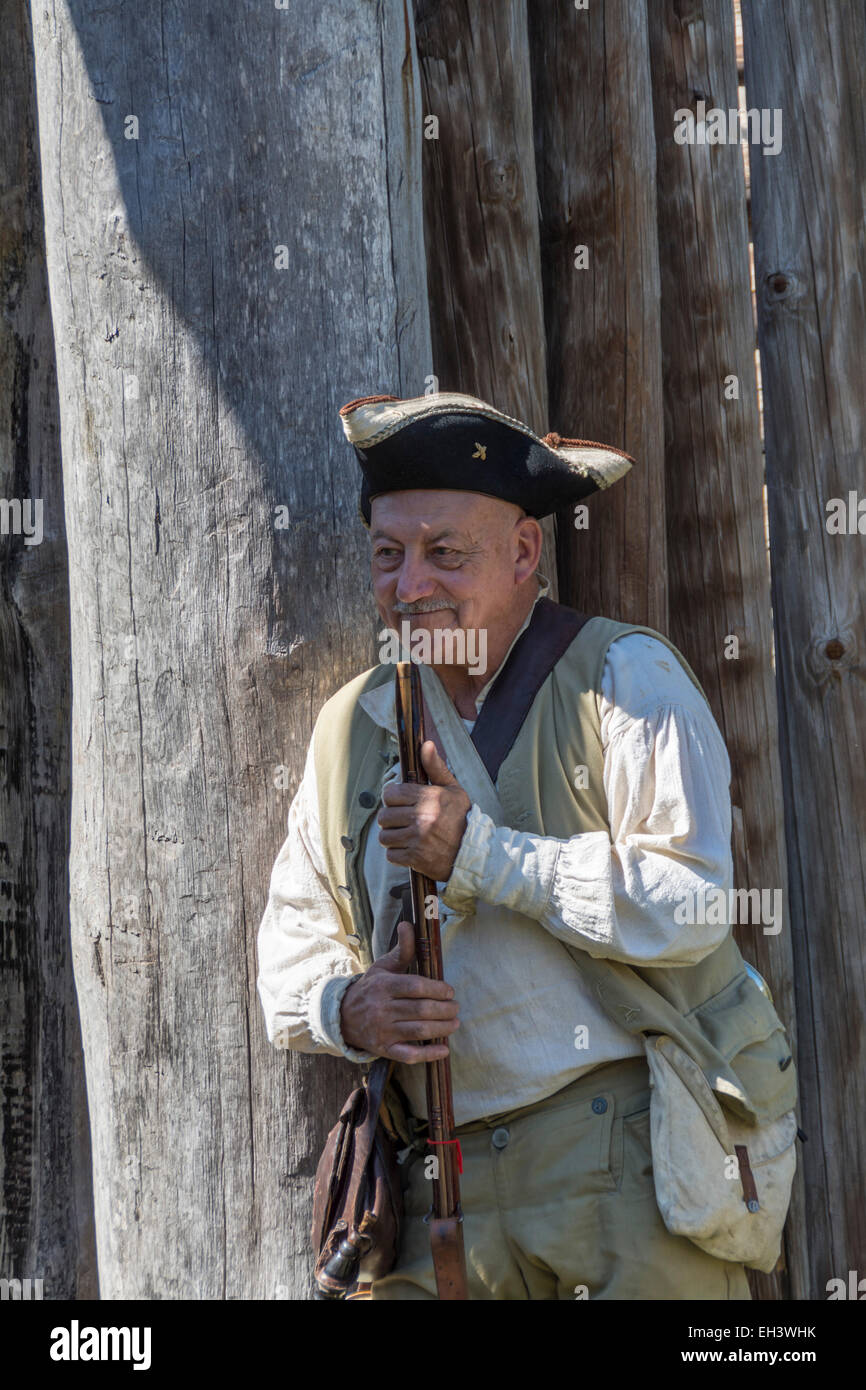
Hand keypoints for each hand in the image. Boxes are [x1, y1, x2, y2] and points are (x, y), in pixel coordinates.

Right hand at [340, 921, 459, 1062]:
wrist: (343, 1017)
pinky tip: (443, 1050)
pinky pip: (408, 1054)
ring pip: (418, 1031)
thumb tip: (408, 924)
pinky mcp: (384, 1049)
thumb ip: (402, 950)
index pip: (416, 987)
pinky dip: (427, 1054)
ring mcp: (382, 1031)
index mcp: (383, 986)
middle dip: (444, 1009)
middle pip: (421, 1010)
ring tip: (455, 1023)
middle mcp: (381, 1009)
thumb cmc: (370, 989)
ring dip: (442, 1029)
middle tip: (456, 1007)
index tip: (450, 991)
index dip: (437, 989)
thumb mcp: (383, 967)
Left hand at [376, 741, 471, 880]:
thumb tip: (426, 745)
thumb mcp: (453, 789)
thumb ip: (436, 767)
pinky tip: (410, 849)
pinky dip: (398, 854)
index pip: (390, 794)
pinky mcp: (415, 859)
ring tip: (405, 835)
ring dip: (392, 837)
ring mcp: (417, 840)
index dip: (392, 798)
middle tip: (403, 820)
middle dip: (391, 819)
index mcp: (428, 798)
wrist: (475, 852)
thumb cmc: (462, 818)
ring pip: (385, 836)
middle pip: (384, 816)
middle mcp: (421, 818)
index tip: (399, 802)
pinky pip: (391, 855)